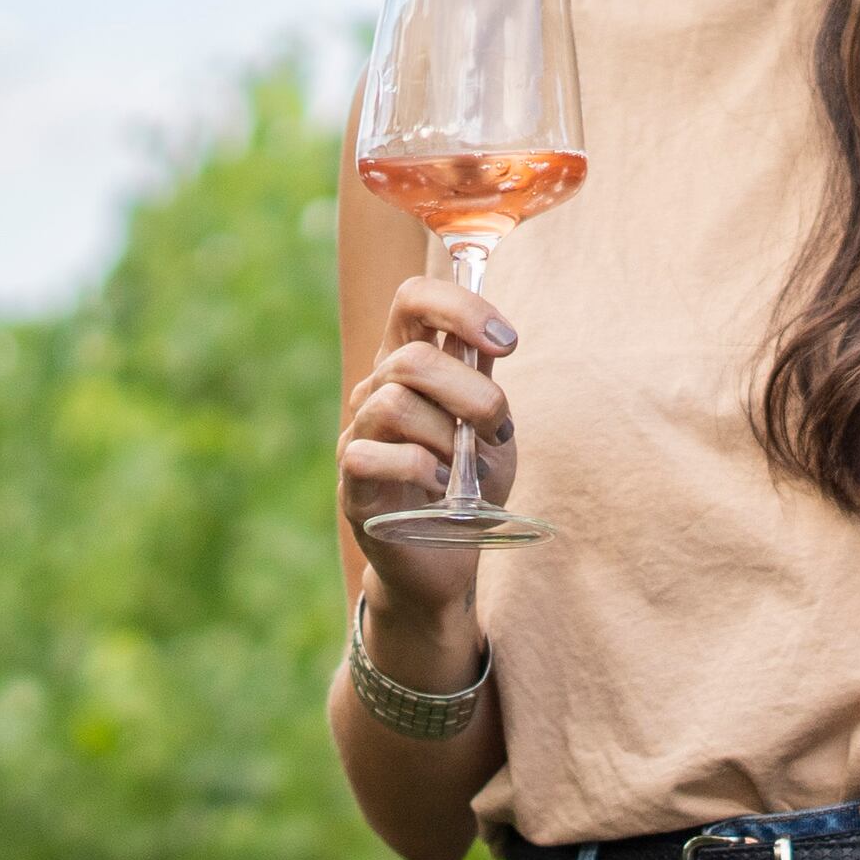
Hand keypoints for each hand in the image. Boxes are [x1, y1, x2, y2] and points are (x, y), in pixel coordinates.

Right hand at [337, 271, 517, 612]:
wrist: (446, 560)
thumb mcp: (490, 431)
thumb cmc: (468, 488)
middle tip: (496, 429)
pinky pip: (373, 456)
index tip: (506, 342)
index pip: (413, 299)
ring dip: (447, 438)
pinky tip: (440, 489)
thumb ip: (486, 384)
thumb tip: (493, 339)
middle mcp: (376, 390)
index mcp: (409, 363)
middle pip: (411, 358)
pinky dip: (418, 470)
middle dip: (471, 393)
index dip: (459, 305)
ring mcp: (359, 436)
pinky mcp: (352, 484)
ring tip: (466, 471)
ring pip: (395, 404)